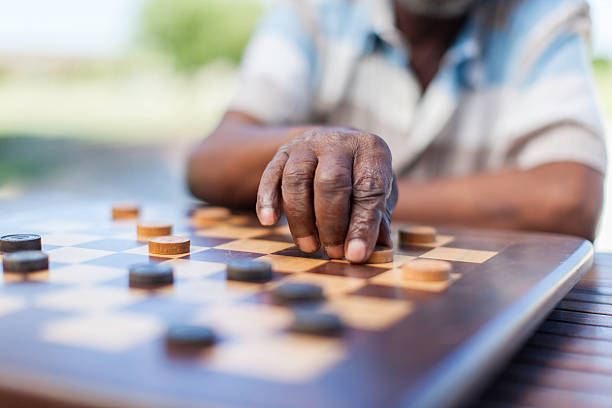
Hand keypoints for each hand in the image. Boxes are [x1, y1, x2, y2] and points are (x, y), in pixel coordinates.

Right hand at [256, 128, 396, 262]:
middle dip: (331, 223)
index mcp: (371, 149)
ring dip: (301, 218)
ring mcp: (307, 145)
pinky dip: (267, 200)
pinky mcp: (282, 152)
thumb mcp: (380, 191)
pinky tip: (269, 221)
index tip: (355, 255)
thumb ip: (378, 219)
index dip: (362, 225)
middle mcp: (338, 142)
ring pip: (297, 179)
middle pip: (331, 182)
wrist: (330, 143)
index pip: (369, 189)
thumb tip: (375, 250)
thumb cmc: (360, 175)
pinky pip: (270, 175)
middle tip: (333, 252)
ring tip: (309, 247)